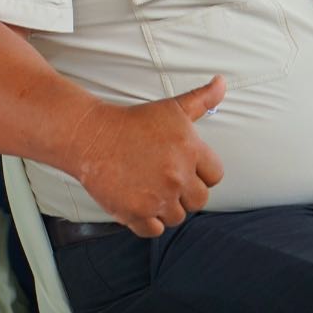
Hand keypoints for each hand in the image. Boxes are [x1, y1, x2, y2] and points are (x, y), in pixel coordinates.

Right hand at [68, 75, 225, 237]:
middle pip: (199, 200)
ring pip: (177, 217)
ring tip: (148, 187)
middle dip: (184, 191)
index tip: (182, 165)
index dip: (199, 171)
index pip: (215, 176)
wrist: (90, 135)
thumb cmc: (132, 121)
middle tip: (163, 176)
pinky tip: (138, 201)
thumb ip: (202, 99)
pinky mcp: (136, 213)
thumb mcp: (171, 108)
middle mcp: (177, 176)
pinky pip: (154, 230)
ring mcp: (156, 197)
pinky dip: (147, 221)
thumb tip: (222, 82)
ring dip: (166, 206)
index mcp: (190, 151)